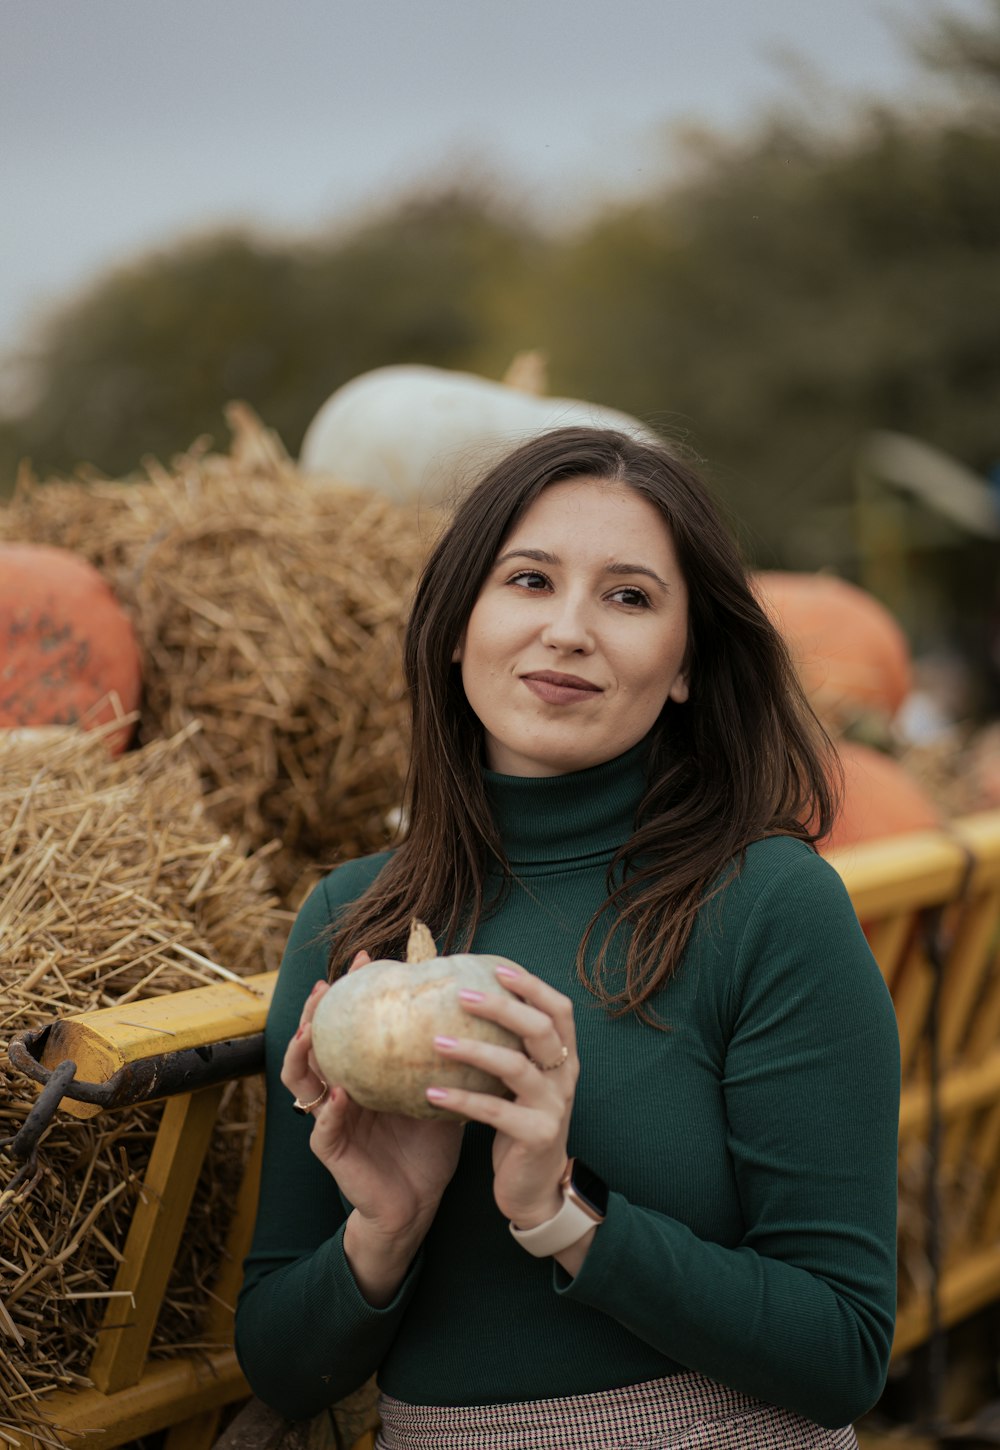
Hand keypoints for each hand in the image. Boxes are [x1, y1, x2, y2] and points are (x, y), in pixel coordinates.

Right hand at [281, 953, 463, 1236]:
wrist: (418, 1202)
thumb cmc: (428, 1145)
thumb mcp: (437, 1090)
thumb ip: (444, 1057)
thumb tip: (477, 1008)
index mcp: (360, 1074)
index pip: (347, 1025)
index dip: (349, 992)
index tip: (366, 958)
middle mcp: (337, 1091)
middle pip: (312, 1044)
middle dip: (314, 1012)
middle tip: (324, 984)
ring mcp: (330, 1119)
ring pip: (300, 1081)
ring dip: (302, 1054)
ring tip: (312, 1031)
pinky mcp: (332, 1151)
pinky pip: (322, 1128)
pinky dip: (328, 1109)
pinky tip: (339, 1092)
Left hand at [426, 963, 577, 1229]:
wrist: (538, 1190)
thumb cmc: (522, 1126)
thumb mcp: (524, 1084)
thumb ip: (510, 1049)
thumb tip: (466, 1004)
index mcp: (564, 1058)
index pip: (559, 1009)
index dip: (533, 985)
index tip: (497, 967)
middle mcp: (564, 1077)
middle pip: (541, 1028)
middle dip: (502, 1006)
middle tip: (460, 995)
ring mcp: (553, 1107)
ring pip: (516, 1067)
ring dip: (474, 1049)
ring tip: (436, 1041)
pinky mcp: (536, 1136)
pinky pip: (495, 1111)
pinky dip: (462, 1099)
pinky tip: (432, 1092)